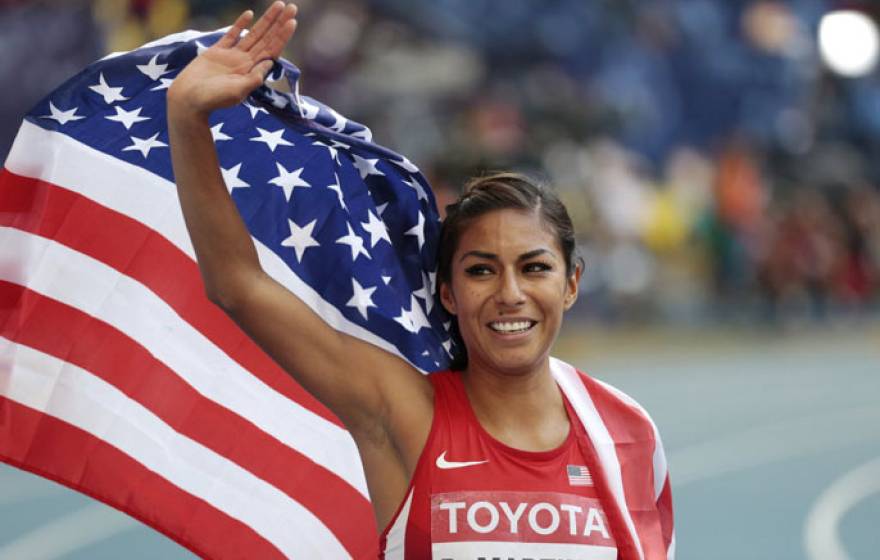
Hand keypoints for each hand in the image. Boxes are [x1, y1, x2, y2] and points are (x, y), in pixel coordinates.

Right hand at [167, 2, 297, 116]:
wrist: (188, 99)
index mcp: (253, 72)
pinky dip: (240, 24)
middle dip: (279, 23)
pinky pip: (232, 35)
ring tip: (278, 5)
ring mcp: (232, 56)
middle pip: (267, 39)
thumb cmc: (213, 99)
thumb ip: (253, 78)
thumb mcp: (237, 91)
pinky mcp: (217, 52)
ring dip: (266, 20)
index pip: (272, 51)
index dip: (282, 36)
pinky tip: (250, 13)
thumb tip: (270, 63)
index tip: (292, 22)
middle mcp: (246, 63)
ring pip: (253, 34)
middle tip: (293, 7)